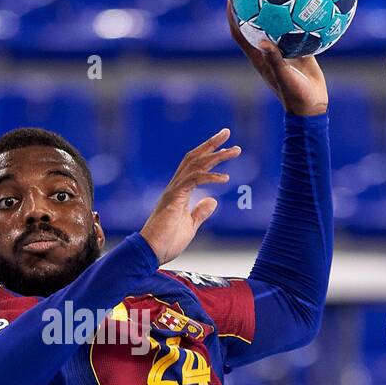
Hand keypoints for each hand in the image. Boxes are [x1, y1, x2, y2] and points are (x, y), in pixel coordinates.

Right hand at [139, 128, 241, 263]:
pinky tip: (225, 178)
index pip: (194, 167)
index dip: (208, 153)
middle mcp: (175, 187)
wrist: (150, 252)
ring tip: (235, 150)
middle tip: (227, 132)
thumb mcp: (190, 226)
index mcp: (179, 192)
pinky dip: (210, 177)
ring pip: (195, 164)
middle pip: (194, 158)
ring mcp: (173, 191)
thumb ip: (200, 212)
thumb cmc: (166, 242)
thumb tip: (212, 201)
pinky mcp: (174, 198)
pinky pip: (194, 180)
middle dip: (211, 144)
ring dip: (216, 156)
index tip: (225, 145)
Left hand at [228, 4, 327, 115]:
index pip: (240, 34)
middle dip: (252, 4)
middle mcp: (268, 51)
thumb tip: (263, 43)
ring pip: (277, 24)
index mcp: (259, 58)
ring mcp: (284, 49)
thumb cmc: (297, 97)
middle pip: (255, 23)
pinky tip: (310, 2)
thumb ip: (276, 62)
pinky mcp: (299, 49)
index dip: (233, 17)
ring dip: (276, 7)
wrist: (313, 106)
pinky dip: (300, 17)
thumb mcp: (286, 79)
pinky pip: (298, 28)